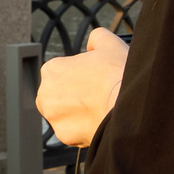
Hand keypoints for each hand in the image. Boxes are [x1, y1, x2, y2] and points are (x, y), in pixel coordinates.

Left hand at [37, 26, 127, 147]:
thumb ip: (96, 38)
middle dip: (73, 96)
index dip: (79, 76)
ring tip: (98, 108)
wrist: (128, 105)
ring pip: (63, 115)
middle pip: (57, 96)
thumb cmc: (118, 74)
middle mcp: (45, 94)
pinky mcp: (64, 135)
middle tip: (96, 96)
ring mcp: (53, 116)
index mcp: (51, 69)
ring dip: (77, 114)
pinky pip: (72, 133)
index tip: (93, 80)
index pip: (61, 73)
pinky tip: (98, 121)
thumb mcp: (109, 43)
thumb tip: (92, 43)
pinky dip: (83, 129)